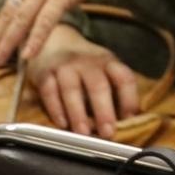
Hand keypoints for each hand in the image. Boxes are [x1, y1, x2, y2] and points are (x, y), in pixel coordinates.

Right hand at [29, 24, 140, 139]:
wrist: (54, 41)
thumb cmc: (84, 64)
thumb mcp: (104, 69)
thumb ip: (114, 90)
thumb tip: (127, 121)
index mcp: (109, 62)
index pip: (124, 78)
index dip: (129, 99)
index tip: (130, 120)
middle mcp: (88, 62)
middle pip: (98, 85)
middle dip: (104, 110)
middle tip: (107, 132)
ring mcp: (65, 67)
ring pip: (72, 90)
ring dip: (78, 113)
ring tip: (83, 133)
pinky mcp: (44, 74)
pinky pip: (49, 92)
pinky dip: (55, 109)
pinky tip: (62, 123)